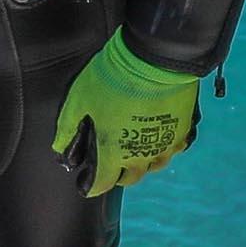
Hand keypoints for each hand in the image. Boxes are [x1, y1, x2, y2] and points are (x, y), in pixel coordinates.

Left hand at [52, 34, 204, 197]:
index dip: (90, 185)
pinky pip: (175, 147)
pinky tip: (160, 133)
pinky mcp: (184, 130)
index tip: (86, 181)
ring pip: (155, 165)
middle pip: (130, 178)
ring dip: (144, 161)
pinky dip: (166, 145)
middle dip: (118, 174)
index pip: (101, 185)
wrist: (154, 60)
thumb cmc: (111, 80)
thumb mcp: (78, 102)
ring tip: (136, 148)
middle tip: (111, 162)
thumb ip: (68, 130)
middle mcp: (141, 157)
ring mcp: (165, 145)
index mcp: (113, 154)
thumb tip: (61, 152)